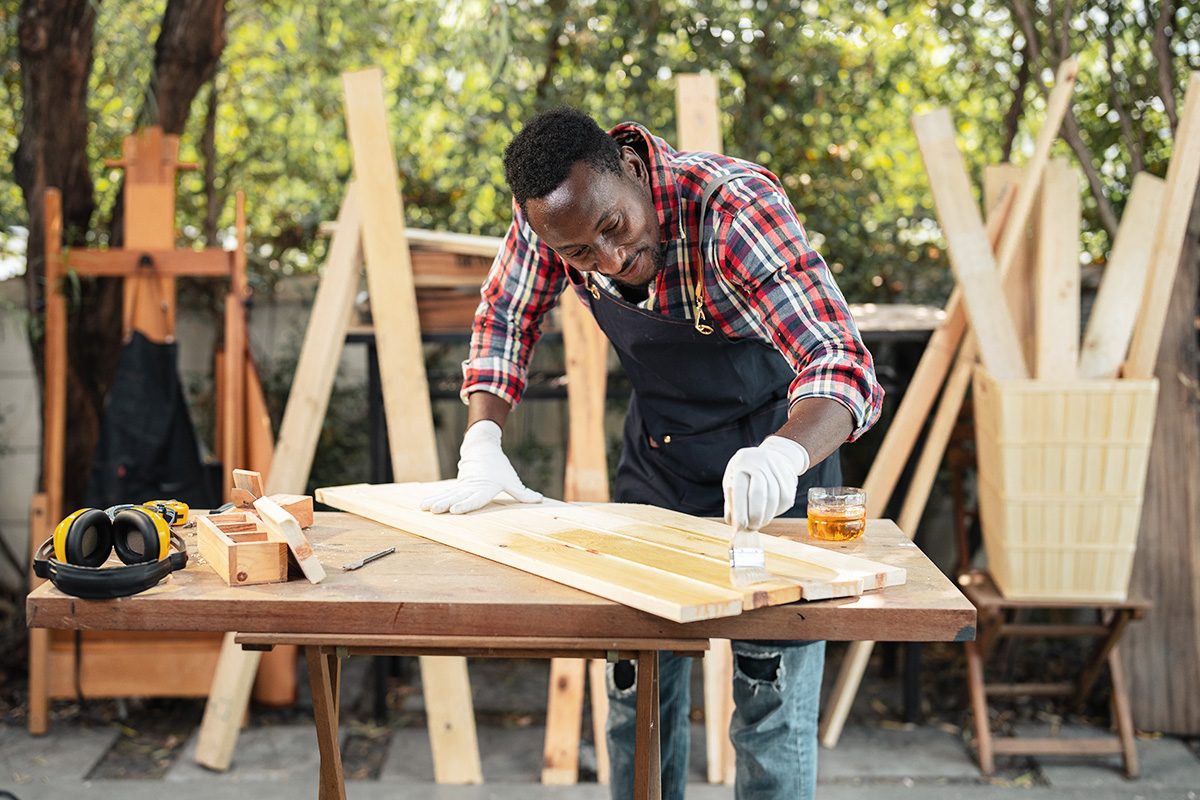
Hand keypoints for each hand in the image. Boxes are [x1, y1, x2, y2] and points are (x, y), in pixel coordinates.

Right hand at [420, 420, 542, 513]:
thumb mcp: (511, 479)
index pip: (475, 498)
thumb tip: (540, 500)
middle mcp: (472, 487)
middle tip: (434, 510)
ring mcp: (462, 486)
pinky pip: (445, 493)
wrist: (482, 447)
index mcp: (485, 487)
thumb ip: (522, 492)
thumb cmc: (499, 466)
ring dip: (436, 501)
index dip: (465, 505)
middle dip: (445, 504)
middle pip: (457, 497)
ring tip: (423, 508)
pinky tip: (423, 505)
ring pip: (448, 495)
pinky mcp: (457, 485)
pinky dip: (434, 498)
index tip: (455, 510)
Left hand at [722, 436, 810, 529]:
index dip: (740, 511)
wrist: (774, 454)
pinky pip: (785, 499)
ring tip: (760, 522)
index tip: (740, 526)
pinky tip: (770, 511)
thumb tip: (733, 523)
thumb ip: (731, 502)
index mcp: (741, 464)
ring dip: (767, 516)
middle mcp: (759, 463)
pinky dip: (778, 510)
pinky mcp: (790, 477)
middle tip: (752, 527)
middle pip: (759, 493)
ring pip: (774, 499)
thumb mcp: (733, 481)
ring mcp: (777, 468)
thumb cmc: (747, 473)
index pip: (739, 490)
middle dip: (756, 515)